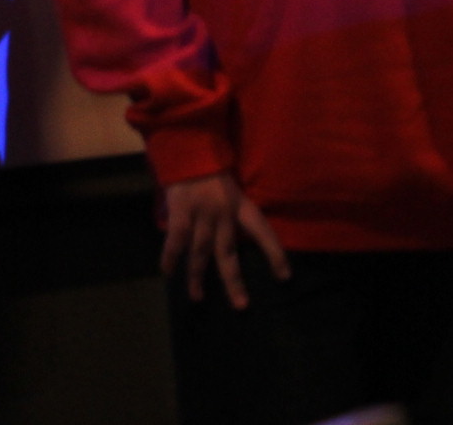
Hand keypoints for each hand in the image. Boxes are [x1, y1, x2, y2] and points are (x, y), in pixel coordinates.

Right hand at [161, 171, 289, 308]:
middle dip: (234, 281)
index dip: (274, 253)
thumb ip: (235, 212)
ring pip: (201, 252)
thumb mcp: (232, 189)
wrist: (189, 147)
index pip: (263, 231)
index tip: (285, 277)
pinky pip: (176, 241)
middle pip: (229, 252)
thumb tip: (239, 240)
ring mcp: (201, 214)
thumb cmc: (212, 172)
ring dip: (198, 277)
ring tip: (197, 298)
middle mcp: (223, 213)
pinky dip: (171, 258)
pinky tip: (168, 273)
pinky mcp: (181, 212)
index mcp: (241, 205)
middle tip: (241, 306)